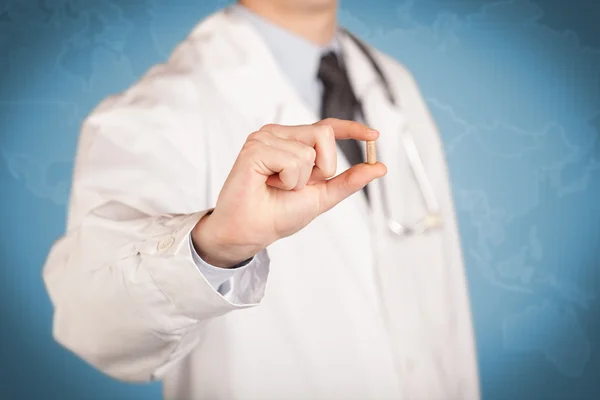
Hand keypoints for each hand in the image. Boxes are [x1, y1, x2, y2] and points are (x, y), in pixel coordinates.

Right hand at [191, 118, 386, 266]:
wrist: (252, 231)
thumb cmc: (278, 214)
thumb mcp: (322, 196)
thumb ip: (348, 181)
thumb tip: (379, 167)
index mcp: (294, 142)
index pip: (327, 128)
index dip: (352, 129)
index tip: (374, 135)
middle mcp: (280, 134)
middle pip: (324, 134)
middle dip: (322, 168)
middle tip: (294, 186)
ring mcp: (266, 138)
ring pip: (309, 150)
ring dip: (300, 180)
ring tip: (277, 186)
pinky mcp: (255, 147)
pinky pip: (292, 160)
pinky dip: (287, 181)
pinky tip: (268, 184)